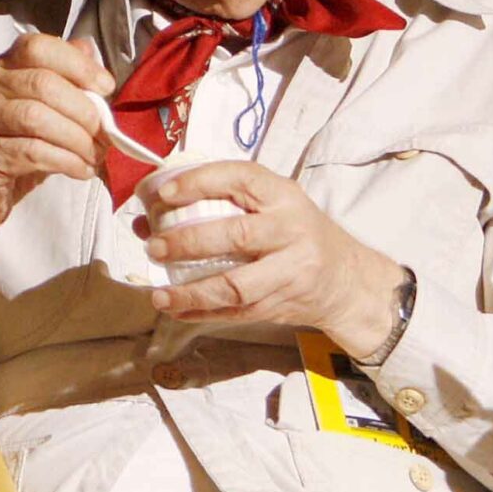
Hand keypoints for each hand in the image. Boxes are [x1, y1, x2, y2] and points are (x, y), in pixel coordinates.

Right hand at [0, 34, 112, 302]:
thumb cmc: (10, 150)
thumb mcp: (38, 111)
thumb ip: (63, 81)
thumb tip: (91, 53)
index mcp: (1, 69)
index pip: (38, 46)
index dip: (78, 64)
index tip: (106, 87)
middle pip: (44, 83)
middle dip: (84, 111)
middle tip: (103, 135)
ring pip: (38, 117)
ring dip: (77, 140)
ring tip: (93, 156)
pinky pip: (33, 152)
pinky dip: (66, 162)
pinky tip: (80, 171)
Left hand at [140, 161, 404, 354]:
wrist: (346, 280)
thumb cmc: (297, 234)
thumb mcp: (274, 206)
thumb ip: (219, 204)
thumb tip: (146, 215)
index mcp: (285, 196)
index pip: (242, 178)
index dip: (201, 182)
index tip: (165, 192)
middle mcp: (291, 230)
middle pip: (237, 235)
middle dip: (189, 241)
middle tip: (154, 245)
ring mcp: (290, 271)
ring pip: (236, 285)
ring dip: (192, 291)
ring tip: (159, 293)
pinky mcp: (282, 304)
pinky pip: (236, 313)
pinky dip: (201, 313)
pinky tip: (175, 309)